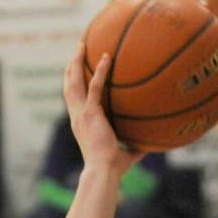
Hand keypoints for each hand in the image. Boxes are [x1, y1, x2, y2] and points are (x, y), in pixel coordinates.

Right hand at [64, 43, 142, 174]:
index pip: (74, 99)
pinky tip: (107, 59)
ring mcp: (81, 114)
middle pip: (69, 86)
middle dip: (71, 67)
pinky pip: (95, 87)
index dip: (73, 83)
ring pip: (74, 82)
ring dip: (77, 63)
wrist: (104, 171)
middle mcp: (77, 116)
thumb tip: (148, 147)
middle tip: (77, 50)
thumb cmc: (112, 168)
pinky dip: (100, 72)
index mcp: (81, 123)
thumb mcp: (125, 155)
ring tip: (81, 45)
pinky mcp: (91, 113)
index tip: (76, 71)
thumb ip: (134, 148)